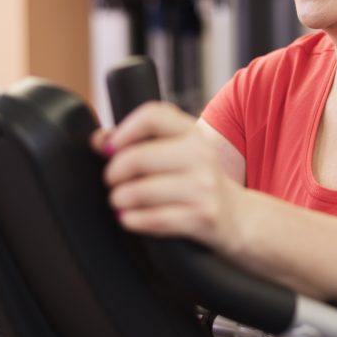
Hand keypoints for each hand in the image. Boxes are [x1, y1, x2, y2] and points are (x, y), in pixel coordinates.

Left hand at [91, 101, 247, 255]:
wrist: (237, 216)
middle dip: (114, 173)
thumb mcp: (177, 153)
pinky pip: (154, 219)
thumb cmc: (196, 181)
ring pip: (141, 191)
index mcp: (191, 132)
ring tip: (119, 201)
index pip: (152, 116)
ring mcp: (203, 186)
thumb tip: (99, 140)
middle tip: (111, 180)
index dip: (124, 130)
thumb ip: (140, 142)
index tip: (110, 148)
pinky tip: (129, 218)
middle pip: (139, 157)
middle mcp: (200, 155)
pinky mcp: (202, 216)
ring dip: (120, 199)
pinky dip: (132, 220)